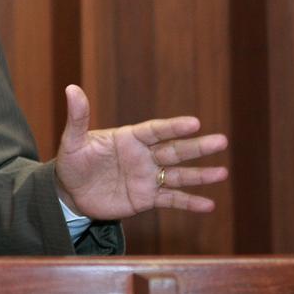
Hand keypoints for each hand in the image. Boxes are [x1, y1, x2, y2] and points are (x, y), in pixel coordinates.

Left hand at [54, 84, 227, 219]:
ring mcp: (147, 177)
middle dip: (197, 146)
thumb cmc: (72, 163)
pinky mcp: (146, 198)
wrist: (71, 193)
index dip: (174, 127)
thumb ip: (78, 118)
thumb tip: (71, 88)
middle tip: (221, 141)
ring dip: (200, 175)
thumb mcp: (73, 141)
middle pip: (174, 150)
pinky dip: (189, 202)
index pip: (155, 130)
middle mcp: (143, 156)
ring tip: (223, 172)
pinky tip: (208, 205)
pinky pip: (171, 200)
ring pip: (178, 175)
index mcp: (128, 138)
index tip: (195, 122)